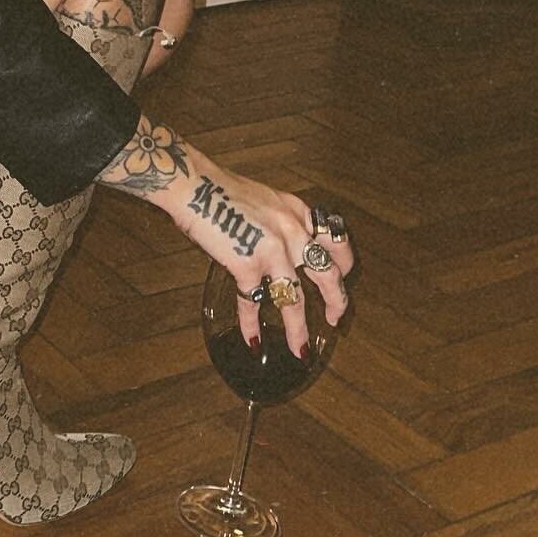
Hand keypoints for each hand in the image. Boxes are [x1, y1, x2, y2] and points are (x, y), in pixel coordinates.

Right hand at [166, 156, 354, 355]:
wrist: (193, 185)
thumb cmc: (220, 189)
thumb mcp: (264, 199)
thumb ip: (279, 221)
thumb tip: (281, 245)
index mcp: (298, 212)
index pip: (335, 242)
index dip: (344, 264)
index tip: (344, 277)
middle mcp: (293, 231)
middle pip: (328, 275)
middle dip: (336, 302)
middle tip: (336, 320)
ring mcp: (273, 250)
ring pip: (296, 300)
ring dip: (299, 330)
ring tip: (300, 350)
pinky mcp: (247, 264)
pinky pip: (253, 303)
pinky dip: (251, 325)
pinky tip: (252, 340)